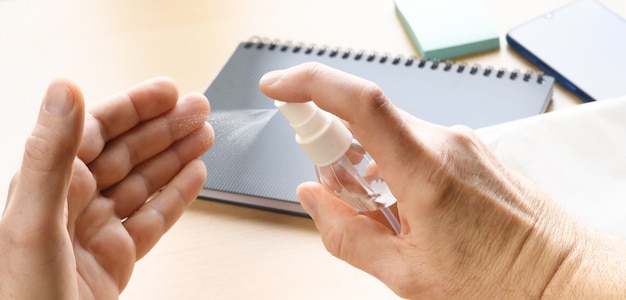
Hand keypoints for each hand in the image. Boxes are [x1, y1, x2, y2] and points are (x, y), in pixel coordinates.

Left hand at [0, 78, 212, 298]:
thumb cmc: (22, 295)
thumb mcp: (33, 220)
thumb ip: (50, 154)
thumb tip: (64, 90)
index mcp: (50, 184)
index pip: (98, 131)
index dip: (135, 107)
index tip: (168, 92)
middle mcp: (73, 202)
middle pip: (128, 153)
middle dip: (166, 128)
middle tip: (199, 109)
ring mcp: (96, 230)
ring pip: (144, 182)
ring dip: (176, 156)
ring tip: (204, 136)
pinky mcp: (116, 258)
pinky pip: (152, 219)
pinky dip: (176, 197)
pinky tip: (194, 177)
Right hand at [259, 63, 625, 298]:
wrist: (559, 273)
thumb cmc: (497, 278)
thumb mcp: (406, 272)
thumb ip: (346, 234)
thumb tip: (311, 198)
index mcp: (426, 171)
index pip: (360, 103)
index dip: (311, 84)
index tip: (278, 87)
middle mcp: (444, 142)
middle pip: (365, 121)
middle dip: (335, 150)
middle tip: (342, 195)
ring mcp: (460, 140)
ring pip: (387, 134)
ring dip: (366, 164)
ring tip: (387, 213)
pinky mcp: (467, 146)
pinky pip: (412, 142)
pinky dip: (392, 165)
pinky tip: (407, 205)